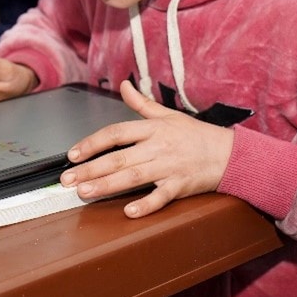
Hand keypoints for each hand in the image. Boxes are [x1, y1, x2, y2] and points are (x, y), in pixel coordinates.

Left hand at [60, 80, 235, 218]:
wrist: (229, 154)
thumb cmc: (196, 135)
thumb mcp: (168, 115)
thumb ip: (141, 103)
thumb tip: (123, 85)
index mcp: (153, 128)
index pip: (116, 132)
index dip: (92, 142)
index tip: (73, 154)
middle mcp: (158, 146)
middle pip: (119, 157)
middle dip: (90, 168)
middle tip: (68, 179)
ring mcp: (169, 167)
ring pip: (133, 176)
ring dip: (107, 185)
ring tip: (84, 192)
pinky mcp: (181, 186)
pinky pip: (161, 197)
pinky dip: (146, 204)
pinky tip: (129, 212)